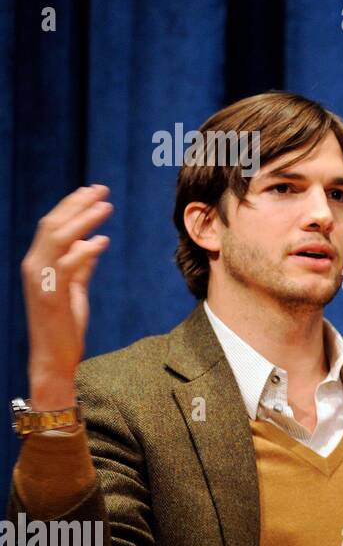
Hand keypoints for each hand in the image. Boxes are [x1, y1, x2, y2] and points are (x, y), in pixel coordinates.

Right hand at [21, 184, 112, 405]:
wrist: (54, 357)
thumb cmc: (64, 325)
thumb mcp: (75, 289)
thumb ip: (82, 265)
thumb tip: (93, 241)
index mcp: (39, 263)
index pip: (52, 225)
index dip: (72, 206)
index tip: (93, 191)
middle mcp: (34, 267)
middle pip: (53, 225)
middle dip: (77, 204)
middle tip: (101, 189)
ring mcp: (40, 280)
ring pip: (58, 239)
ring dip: (82, 219)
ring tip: (105, 206)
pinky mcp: (51, 295)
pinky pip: (67, 266)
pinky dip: (84, 251)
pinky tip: (102, 240)